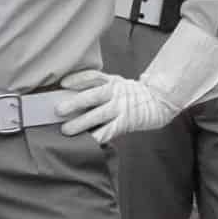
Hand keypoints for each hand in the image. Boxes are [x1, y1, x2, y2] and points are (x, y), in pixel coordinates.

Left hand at [56, 68, 180, 143]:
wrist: (159, 102)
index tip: (62, 83)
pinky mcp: (125, 123)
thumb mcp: (118, 84)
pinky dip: (97, 137)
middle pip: (93, 95)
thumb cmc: (132, 95)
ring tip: (66, 130)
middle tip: (58, 110)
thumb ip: (100, 88)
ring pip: (98, 115)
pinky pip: (109, 131)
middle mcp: (116, 92)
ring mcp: (121, 108)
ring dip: (81, 123)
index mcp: (112, 81)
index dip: (77, 79)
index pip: (93, 77)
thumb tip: (70, 95)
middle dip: (74, 103)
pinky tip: (86, 142)